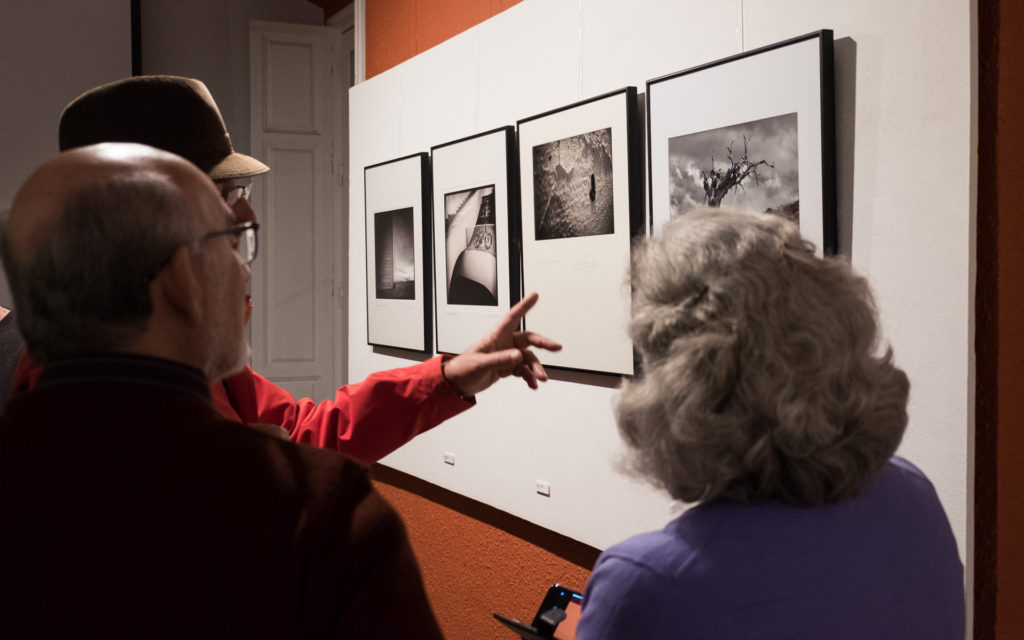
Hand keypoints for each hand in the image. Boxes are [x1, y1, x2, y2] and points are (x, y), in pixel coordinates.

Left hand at [442, 292, 561, 397]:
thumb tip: (518, 356)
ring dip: (535, 368)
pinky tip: (532, 384)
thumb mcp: (480, 363)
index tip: (534, 296)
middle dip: (543, 343)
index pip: (512, 317)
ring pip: (527, 358)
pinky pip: (523, 370)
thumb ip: (500, 359)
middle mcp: (504, 344)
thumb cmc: (463, 368)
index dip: (523, 306)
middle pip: (528, 340)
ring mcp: (506, 356)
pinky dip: (529, 377)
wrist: (457, 384)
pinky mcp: (506, 367)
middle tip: (556, 347)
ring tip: (540, 378)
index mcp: (495, 337)